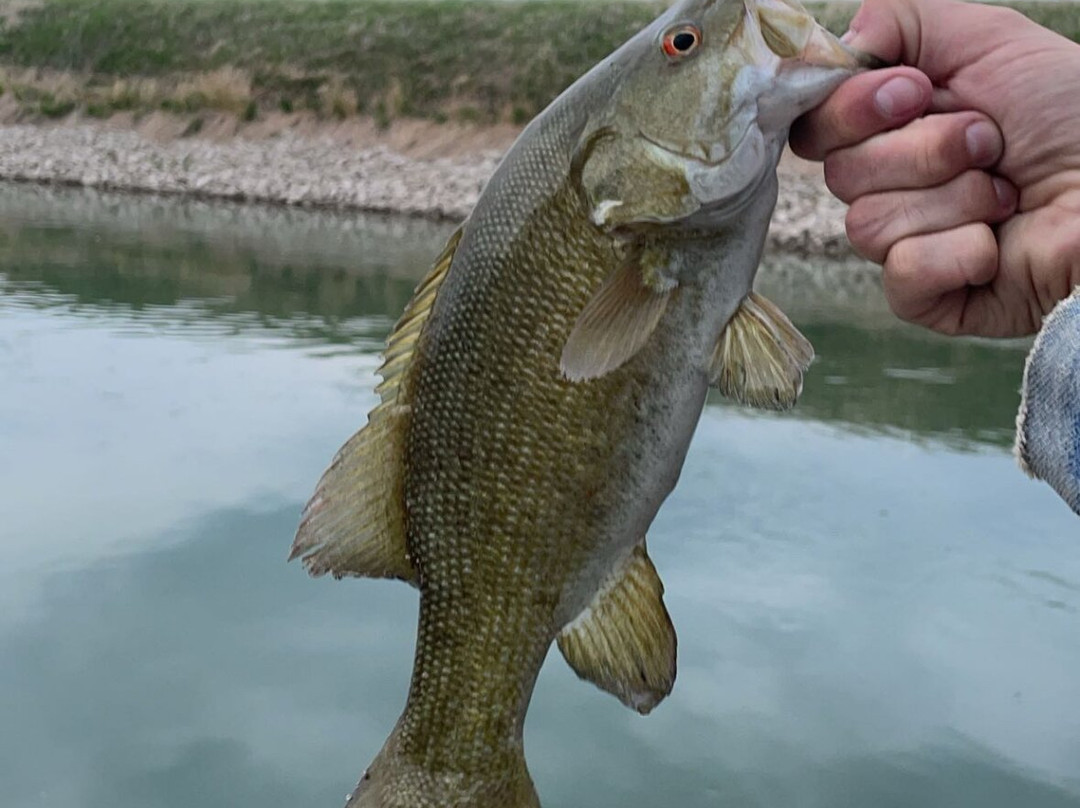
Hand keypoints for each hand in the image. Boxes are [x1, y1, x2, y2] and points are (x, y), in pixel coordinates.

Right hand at [790, 0, 1079, 336]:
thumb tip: (839, 47)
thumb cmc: (1071, 116)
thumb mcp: (988, 39)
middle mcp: (891, 185)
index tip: (914, 93)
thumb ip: (899, 21)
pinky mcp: (925, 297)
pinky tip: (997, 244)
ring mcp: (905, 244)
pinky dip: (960, 252)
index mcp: (893, 127)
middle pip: (841, 176)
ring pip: (868, 226)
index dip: (852, 111)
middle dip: (925, 152)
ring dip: (955, 200)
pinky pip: (903, 273)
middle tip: (988, 143)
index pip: (817, 127)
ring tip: (1007, 195)